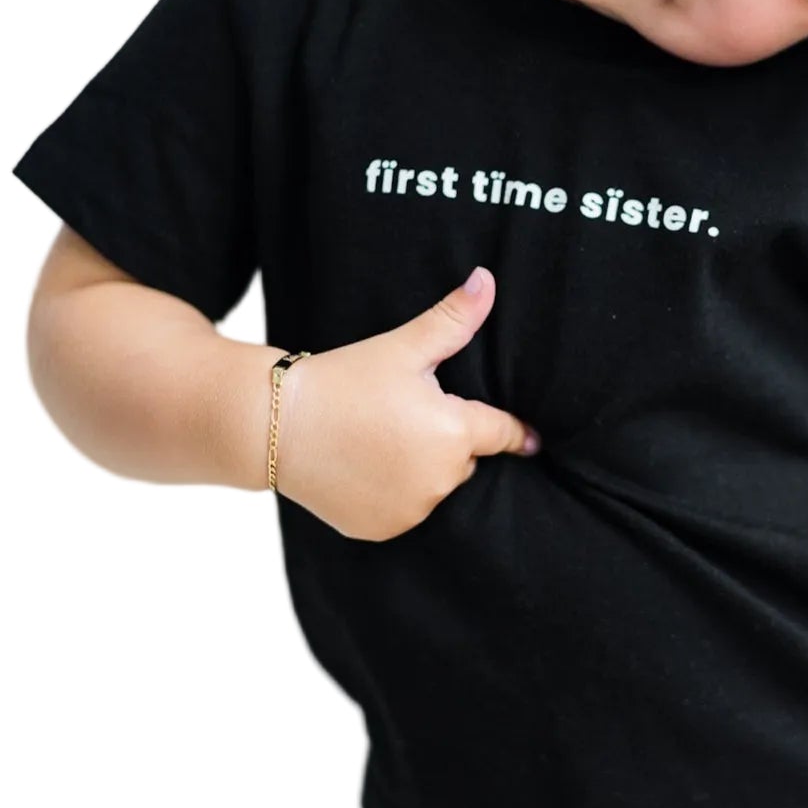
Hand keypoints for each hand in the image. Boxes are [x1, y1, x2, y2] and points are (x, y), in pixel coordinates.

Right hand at [272, 266, 538, 539]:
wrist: (275, 424)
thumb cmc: (343, 379)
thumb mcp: (402, 347)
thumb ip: (454, 319)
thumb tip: (488, 278)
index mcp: (454, 434)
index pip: (502, 433)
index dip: (515, 431)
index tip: (532, 439)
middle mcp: (439, 480)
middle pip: (463, 459)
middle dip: (447, 439)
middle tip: (406, 414)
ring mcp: (410, 510)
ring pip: (434, 485)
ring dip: (422, 468)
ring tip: (381, 438)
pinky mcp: (382, 529)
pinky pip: (405, 509)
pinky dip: (394, 493)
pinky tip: (366, 466)